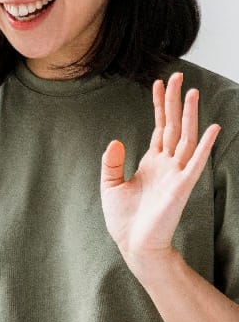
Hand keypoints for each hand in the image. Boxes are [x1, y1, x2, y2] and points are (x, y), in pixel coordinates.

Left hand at [100, 72, 219, 282]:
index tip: (159, 83)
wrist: (134, 245)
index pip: (159, 127)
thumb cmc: (124, 220)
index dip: (159, 105)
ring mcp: (176, 174)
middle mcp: (167, 164)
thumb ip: (112, 162)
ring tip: (192, 91)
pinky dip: (204, 145)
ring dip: (189, 115)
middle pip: (173, 125)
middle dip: (175, 101)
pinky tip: (211, 127)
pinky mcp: (182, 187)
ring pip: (185, 138)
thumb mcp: (110, 186)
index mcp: (151, 162)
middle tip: (178, 76)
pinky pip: (195, 162)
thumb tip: (116, 141)